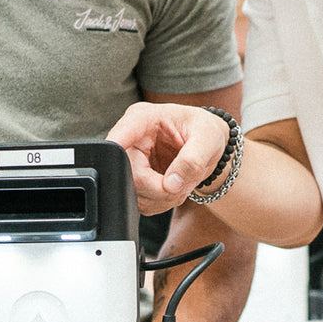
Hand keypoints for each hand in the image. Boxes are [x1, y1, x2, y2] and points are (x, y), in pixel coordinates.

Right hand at [107, 101, 227, 213]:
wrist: (204, 143)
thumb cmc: (204, 131)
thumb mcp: (207, 138)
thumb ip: (192, 160)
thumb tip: (171, 184)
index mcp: (142, 119)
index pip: (120, 136)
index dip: (115, 154)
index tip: (121, 167)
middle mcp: (130, 139)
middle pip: (129, 175)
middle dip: (160, 188)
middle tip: (183, 183)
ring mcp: (130, 162)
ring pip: (134, 193)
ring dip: (163, 197)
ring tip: (182, 182)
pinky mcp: (134, 181)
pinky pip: (141, 202)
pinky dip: (161, 202)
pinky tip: (173, 188)